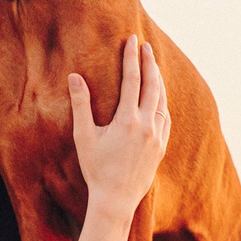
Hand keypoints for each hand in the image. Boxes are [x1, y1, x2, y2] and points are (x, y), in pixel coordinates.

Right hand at [68, 35, 170, 217]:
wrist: (116, 200)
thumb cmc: (95, 169)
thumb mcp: (84, 136)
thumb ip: (80, 104)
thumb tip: (74, 77)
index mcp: (127, 120)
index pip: (132, 79)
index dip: (131, 58)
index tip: (132, 40)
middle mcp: (147, 125)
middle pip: (152, 85)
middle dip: (149, 63)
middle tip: (146, 46)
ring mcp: (157, 136)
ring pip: (162, 100)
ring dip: (158, 81)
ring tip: (153, 67)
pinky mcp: (161, 147)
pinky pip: (166, 117)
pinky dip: (162, 102)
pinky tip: (158, 98)